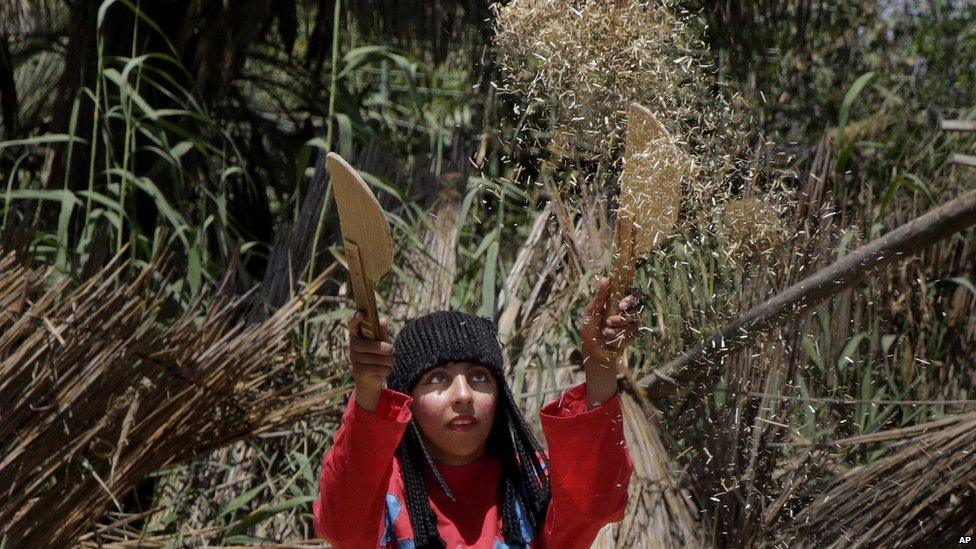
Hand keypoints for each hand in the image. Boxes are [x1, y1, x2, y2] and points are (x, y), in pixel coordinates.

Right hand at [344, 311, 391, 411]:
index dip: (355, 319)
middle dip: (384, 348)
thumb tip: (383, 321)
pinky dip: (386, 369)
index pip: (352, 324)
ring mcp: (352, 359)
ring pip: (375, 358)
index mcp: (356, 335)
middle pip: (368, 345)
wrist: (370, 380)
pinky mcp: (356, 371)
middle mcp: (350, 346)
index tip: (361, 313)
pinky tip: (386, 370)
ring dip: (388, 360)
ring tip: (391, 361)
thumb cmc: (377, 356)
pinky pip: (376, 368)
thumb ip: (382, 333)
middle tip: (392, 350)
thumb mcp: (381, 343)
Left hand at [580, 276, 642, 406]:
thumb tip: (605, 279)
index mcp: (618, 301)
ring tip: (605, 332)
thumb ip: (599, 298)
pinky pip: (632, 334)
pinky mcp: (633, 336)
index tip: (621, 304)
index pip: (633, 293)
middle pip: (638, 306)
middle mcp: (627, 311)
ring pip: (634, 321)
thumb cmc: (590, 329)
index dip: (632, 296)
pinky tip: (610, 339)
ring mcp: (632, 324)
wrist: (593, 350)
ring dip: (618, 327)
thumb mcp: (591, 313)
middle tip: (610, 320)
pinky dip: (619, 337)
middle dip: (624, 315)